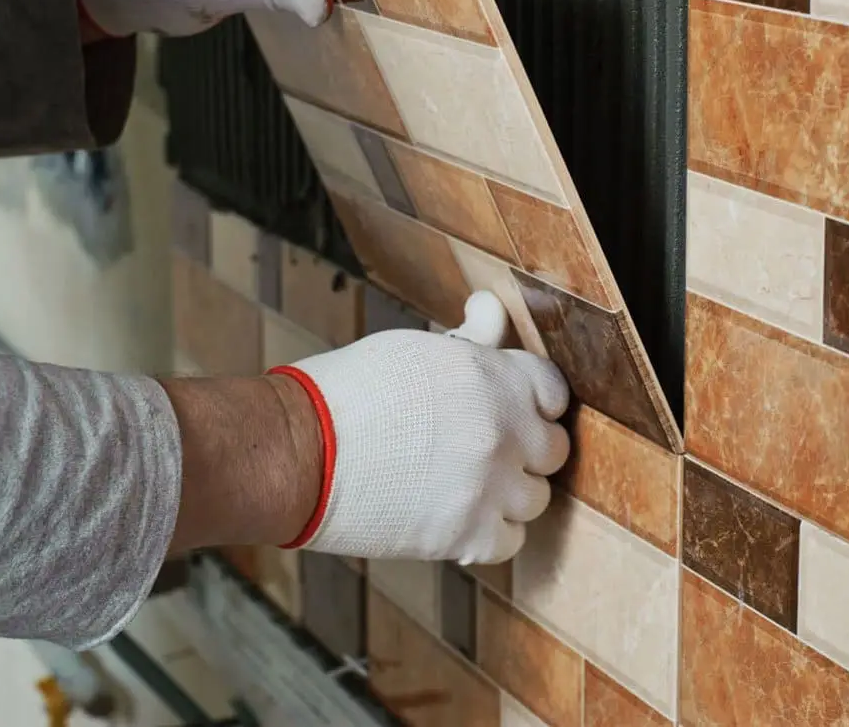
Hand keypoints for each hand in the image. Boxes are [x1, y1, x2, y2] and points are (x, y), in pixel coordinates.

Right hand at [273, 292, 571, 563]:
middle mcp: (502, 430)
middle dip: (524, 450)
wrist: (295, 453)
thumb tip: (490, 308)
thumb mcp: (411, 351)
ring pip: (535, 499)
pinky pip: (509, 540)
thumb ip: (468, 340)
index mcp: (491, 376)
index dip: (533, 401)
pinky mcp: (468, 535)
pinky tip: (455, 516)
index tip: (514, 413)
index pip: (552, 390)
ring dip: (506, 494)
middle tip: (484, 452)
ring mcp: (489, 486)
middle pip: (553, 450)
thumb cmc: (344, 393)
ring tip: (462, 485)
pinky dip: (488, 533)